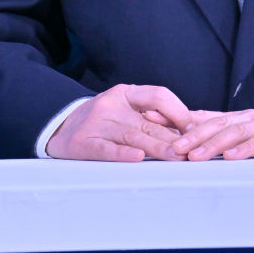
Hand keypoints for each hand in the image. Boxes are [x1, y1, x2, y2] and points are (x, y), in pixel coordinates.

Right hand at [46, 83, 189, 161]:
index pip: (158, 95)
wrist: (60, 128)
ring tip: (175, 158)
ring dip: (156, 148)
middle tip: (192, 151)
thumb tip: (188, 129)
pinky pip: (106, 149)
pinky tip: (137, 159)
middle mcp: (112, 105)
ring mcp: (97, 123)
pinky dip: (122, 154)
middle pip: (148, 122)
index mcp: (125, 93)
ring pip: (132, 136)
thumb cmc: (102, 121)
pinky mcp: (84, 143)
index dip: (178, 111)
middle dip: (172, 137)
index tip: (193, 128)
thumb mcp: (124, 109)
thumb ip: (150, 116)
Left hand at [173, 108, 253, 160]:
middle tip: (170, 147)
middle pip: (215, 124)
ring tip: (193, 156)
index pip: (204, 117)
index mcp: (240, 118)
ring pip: (234, 132)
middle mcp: (249, 118)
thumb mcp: (253, 136)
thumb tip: (196, 145)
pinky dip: (245, 150)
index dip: (177, 118)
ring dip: (212, 144)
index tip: (150, 120)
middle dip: (190, 134)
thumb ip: (229, 138)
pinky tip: (231, 158)